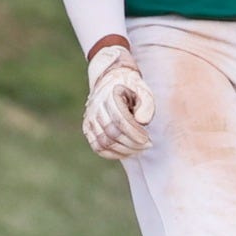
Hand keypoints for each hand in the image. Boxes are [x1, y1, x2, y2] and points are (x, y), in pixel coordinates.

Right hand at [83, 46, 155, 160]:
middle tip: (146, 145)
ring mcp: (90, 118)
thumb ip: (146, 104)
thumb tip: (142, 121)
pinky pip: (97, 147)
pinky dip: (111, 154)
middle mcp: (96, 106)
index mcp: (110, 94)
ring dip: (123, 150)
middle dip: (131, 144)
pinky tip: (126, 152)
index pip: (120, 120)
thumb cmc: (132, 89)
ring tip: (138, 149)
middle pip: (112, 133)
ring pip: (104, 142)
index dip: (134, 133)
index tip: (148, 139)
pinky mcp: (88, 128)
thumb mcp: (143, 91)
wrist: (112, 81)